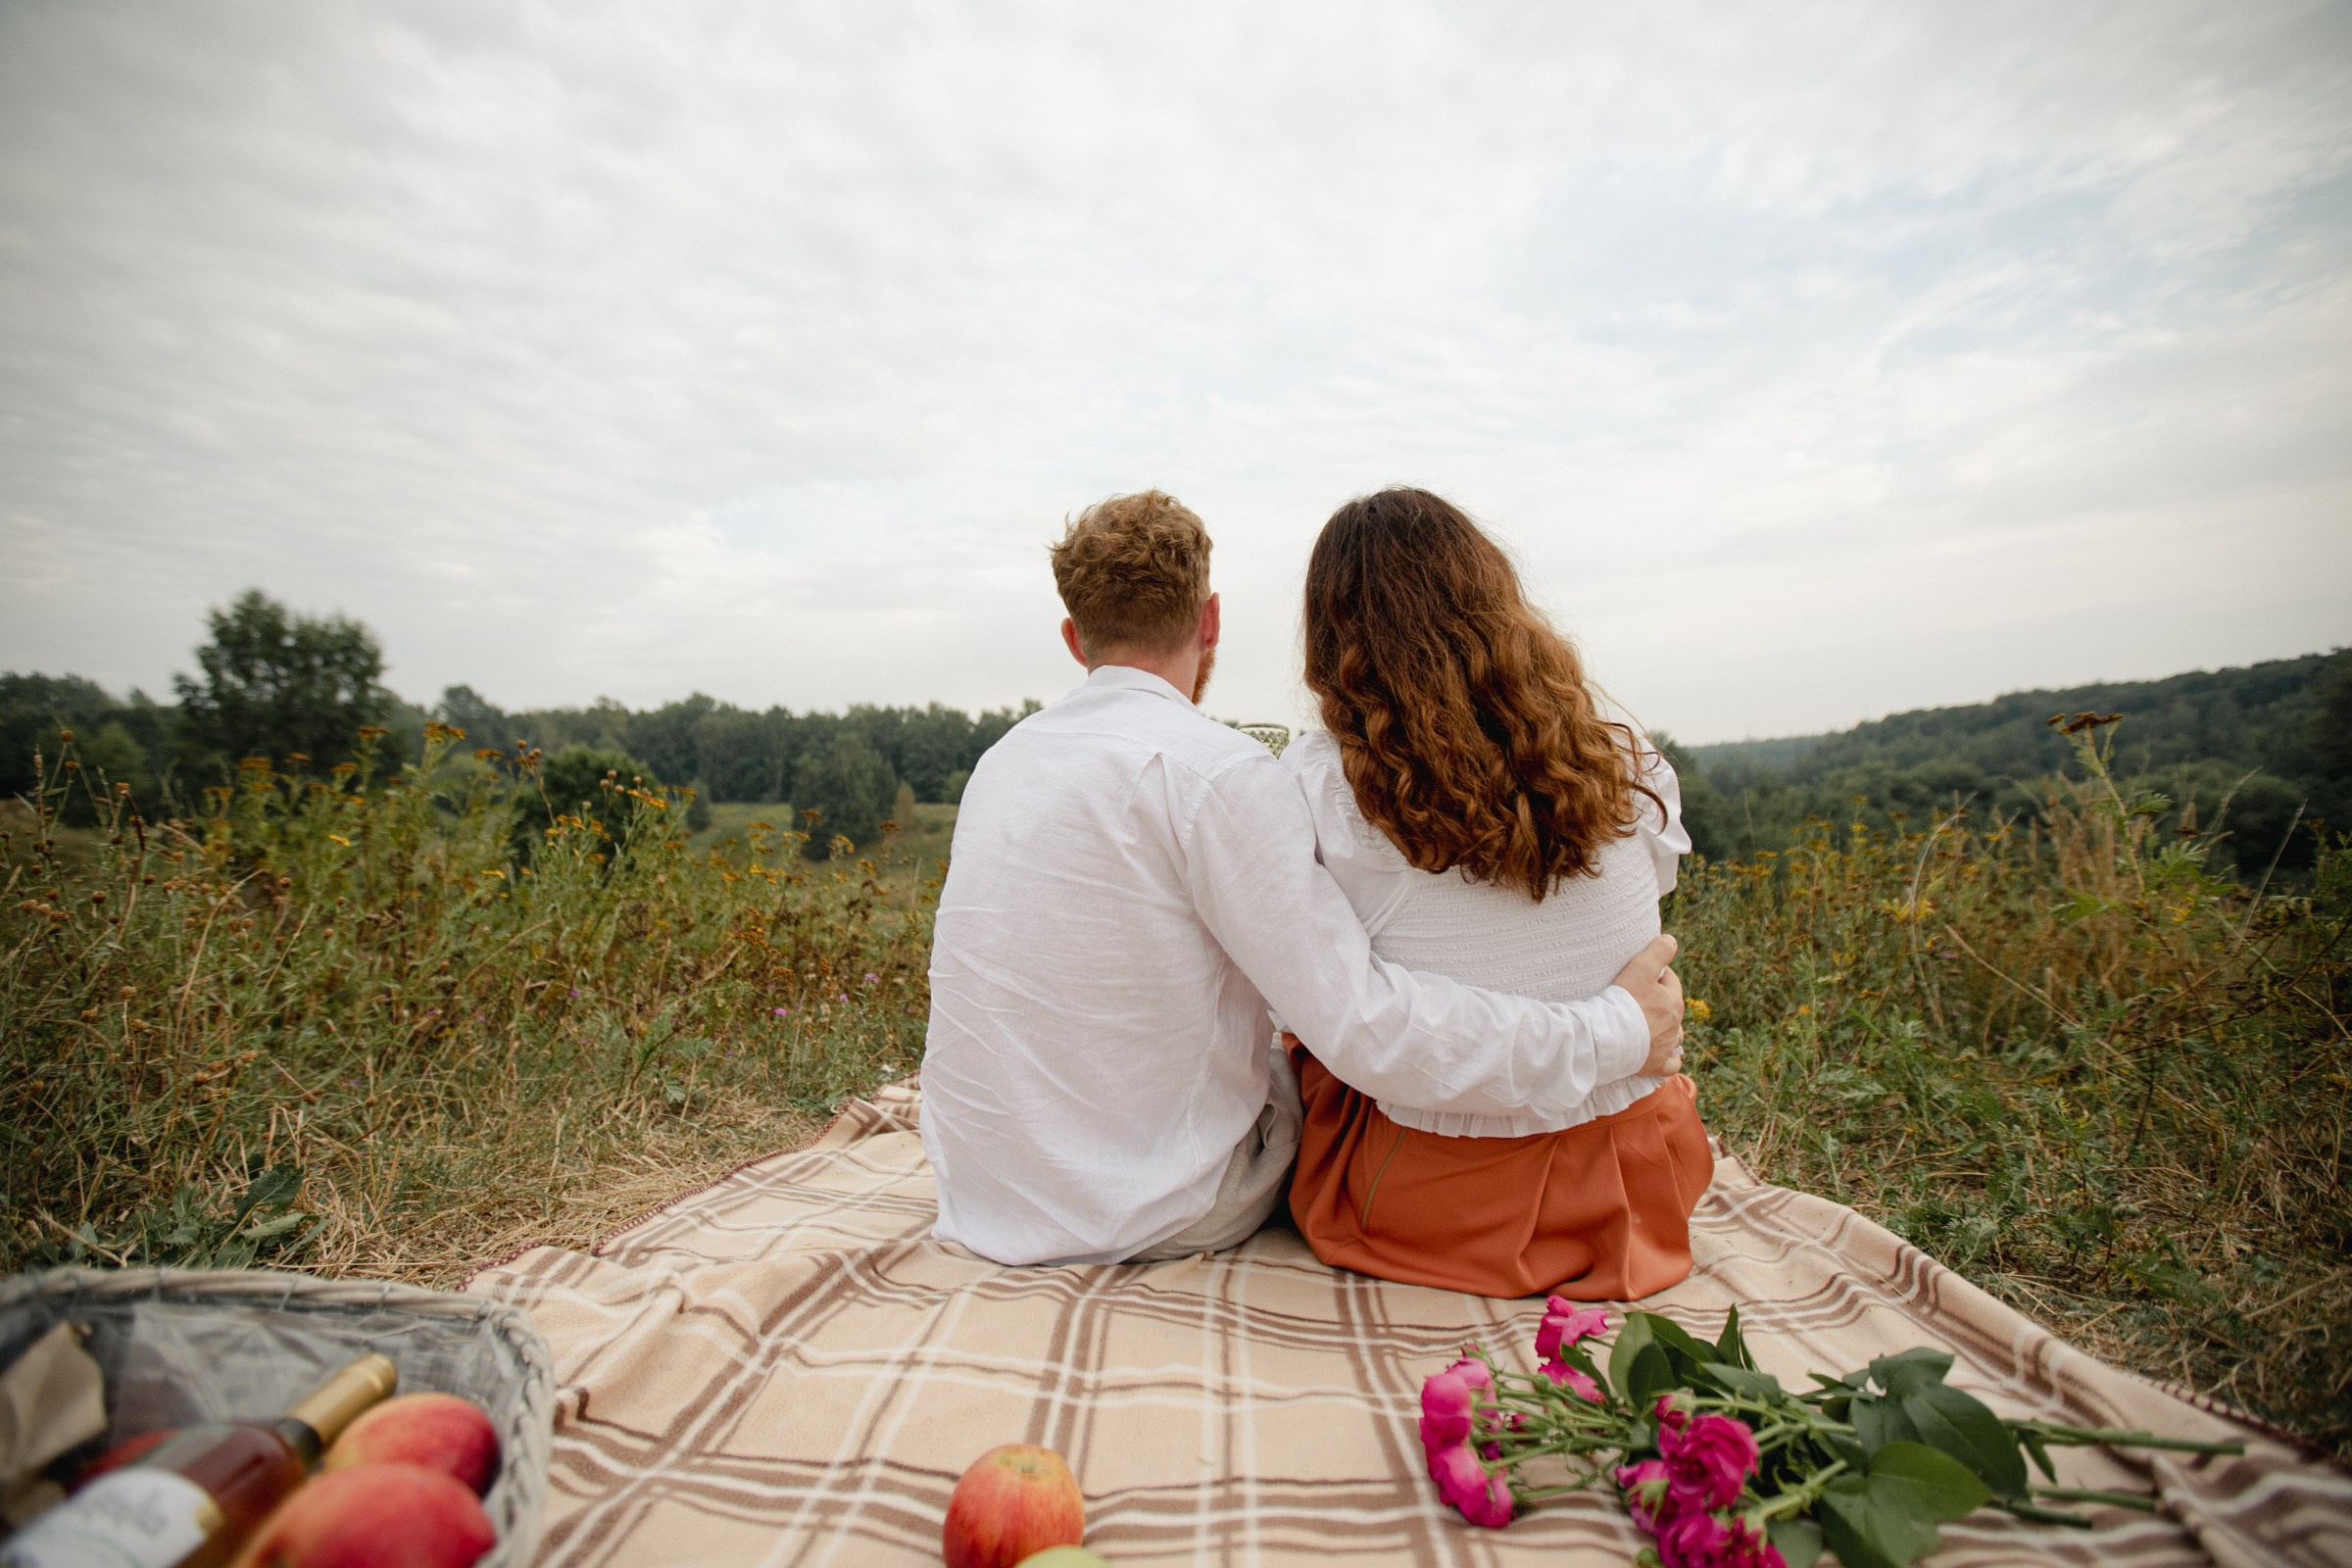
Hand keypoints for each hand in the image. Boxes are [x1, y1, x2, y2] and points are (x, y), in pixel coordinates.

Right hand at [1611, 933, 1684, 1076]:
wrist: (1608, 1038)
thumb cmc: (1623, 1002)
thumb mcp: (1640, 968)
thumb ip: (1658, 950)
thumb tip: (1672, 940)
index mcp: (1673, 1001)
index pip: (1670, 981)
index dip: (1657, 974)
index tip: (1640, 974)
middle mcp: (1675, 1025)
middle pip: (1671, 1007)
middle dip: (1660, 1000)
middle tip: (1637, 997)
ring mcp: (1666, 1046)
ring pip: (1674, 1035)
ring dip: (1666, 1028)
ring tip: (1648, 1024)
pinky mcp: (1657, 1065)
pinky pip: (1671, 1063)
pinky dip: (1669, 1058)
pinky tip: (1662, 1054)